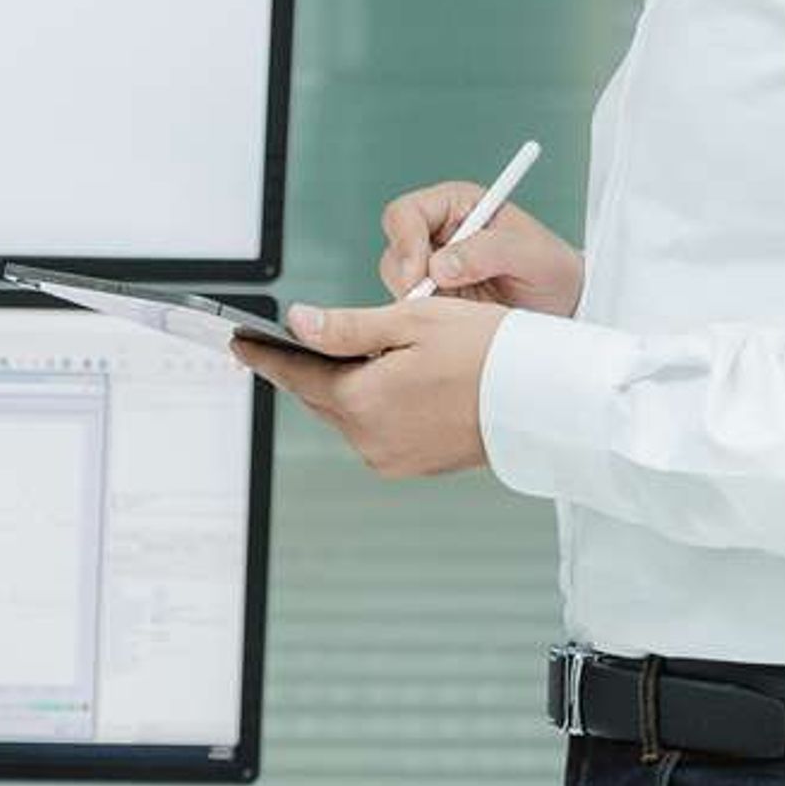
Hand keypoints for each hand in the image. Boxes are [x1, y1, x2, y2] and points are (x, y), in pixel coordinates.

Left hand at [234, 297, 506, 478]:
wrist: (544, 399)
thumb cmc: (488, 350)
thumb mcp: (411, 321)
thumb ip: (346, 327)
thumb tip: (297, 324)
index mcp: (362, 400)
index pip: (298, 374)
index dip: (266, 355)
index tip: (240, 343)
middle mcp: (370, 438)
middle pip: (321, 396)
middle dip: (307, 368)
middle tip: (283, 344)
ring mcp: (391, 457)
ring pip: (348, 413)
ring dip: (344, 386)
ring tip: (349, 356)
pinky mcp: (414, 463)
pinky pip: (375, 429)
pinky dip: (373, 405)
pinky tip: (388, 382)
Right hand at [378, 178, 582, 316]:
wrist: (564, 310)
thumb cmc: (553, 272)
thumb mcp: (533, 255)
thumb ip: (490, 251)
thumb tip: (441, 265)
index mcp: (457, 205)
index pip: (407, 212)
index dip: (406, 240)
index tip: (419, 272)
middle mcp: (438, 233)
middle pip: (395, 249)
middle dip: (409, 277)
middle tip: (432, 301)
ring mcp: (431, 268)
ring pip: (397, 282)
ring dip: (419, 300)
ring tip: (461, 311)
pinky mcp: (433, 299)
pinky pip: (410, 308)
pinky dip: (424, 318)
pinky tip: (456, 323)